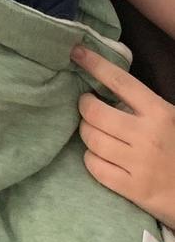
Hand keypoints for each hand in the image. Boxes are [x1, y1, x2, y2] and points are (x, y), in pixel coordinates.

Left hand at [71, 45, 174, 226]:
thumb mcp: (170, 117)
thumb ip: (144, 104)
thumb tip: (107, 83)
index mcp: (159, 112)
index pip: (120, 81)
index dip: (95, 64)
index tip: (76, 52)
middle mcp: (147, 135)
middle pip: (95, 112)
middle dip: (84, 105)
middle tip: (88, 105)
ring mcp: (139, 163)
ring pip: (91, 138)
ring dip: (87, 132)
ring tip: (94, 131)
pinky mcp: (133, 189)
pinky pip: (95, 167)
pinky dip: (91, 158)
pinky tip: (99, 155)